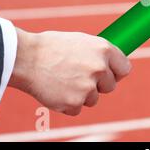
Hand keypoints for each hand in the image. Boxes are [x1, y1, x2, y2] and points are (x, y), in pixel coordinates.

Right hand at [9, 28, 130, 115]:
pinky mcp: (74, 102)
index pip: (125, 68)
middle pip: (110, 86)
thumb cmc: (52, 47)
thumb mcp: (81, 41)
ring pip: (93, 99)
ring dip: (81, 94)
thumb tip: (113, 64)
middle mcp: (99, 68)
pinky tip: (57, 90)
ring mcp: (88, 87)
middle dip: (97, 84)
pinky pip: (77, 108)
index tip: (110, 74)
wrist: (25, 58)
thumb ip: (99, 54)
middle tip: (78, 77)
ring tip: (63, 81)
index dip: (117, 72)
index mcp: (103, 49)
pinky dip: (68, 104)